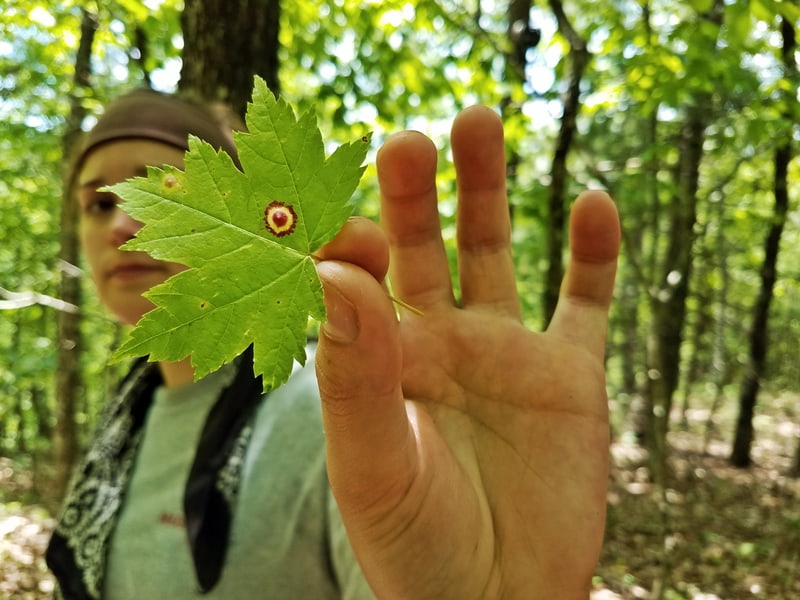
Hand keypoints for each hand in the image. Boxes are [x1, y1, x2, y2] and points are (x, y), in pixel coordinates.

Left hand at [314, 106, 620, 598]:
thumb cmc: (417, 548)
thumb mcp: (376, 466)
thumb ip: (354, 376)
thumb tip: (332, 275)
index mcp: (381, 362)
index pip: (354, 278)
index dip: (342, 237)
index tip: (327, 209)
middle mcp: (440, 343)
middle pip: (422, 245)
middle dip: (412, 191)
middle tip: (407, 136)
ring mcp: (505, 354)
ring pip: (493, 250)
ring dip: (486, 188)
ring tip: (478, 118)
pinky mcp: (569, 377)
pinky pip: (585, 302)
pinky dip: (595, 254)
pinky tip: (594, 202)